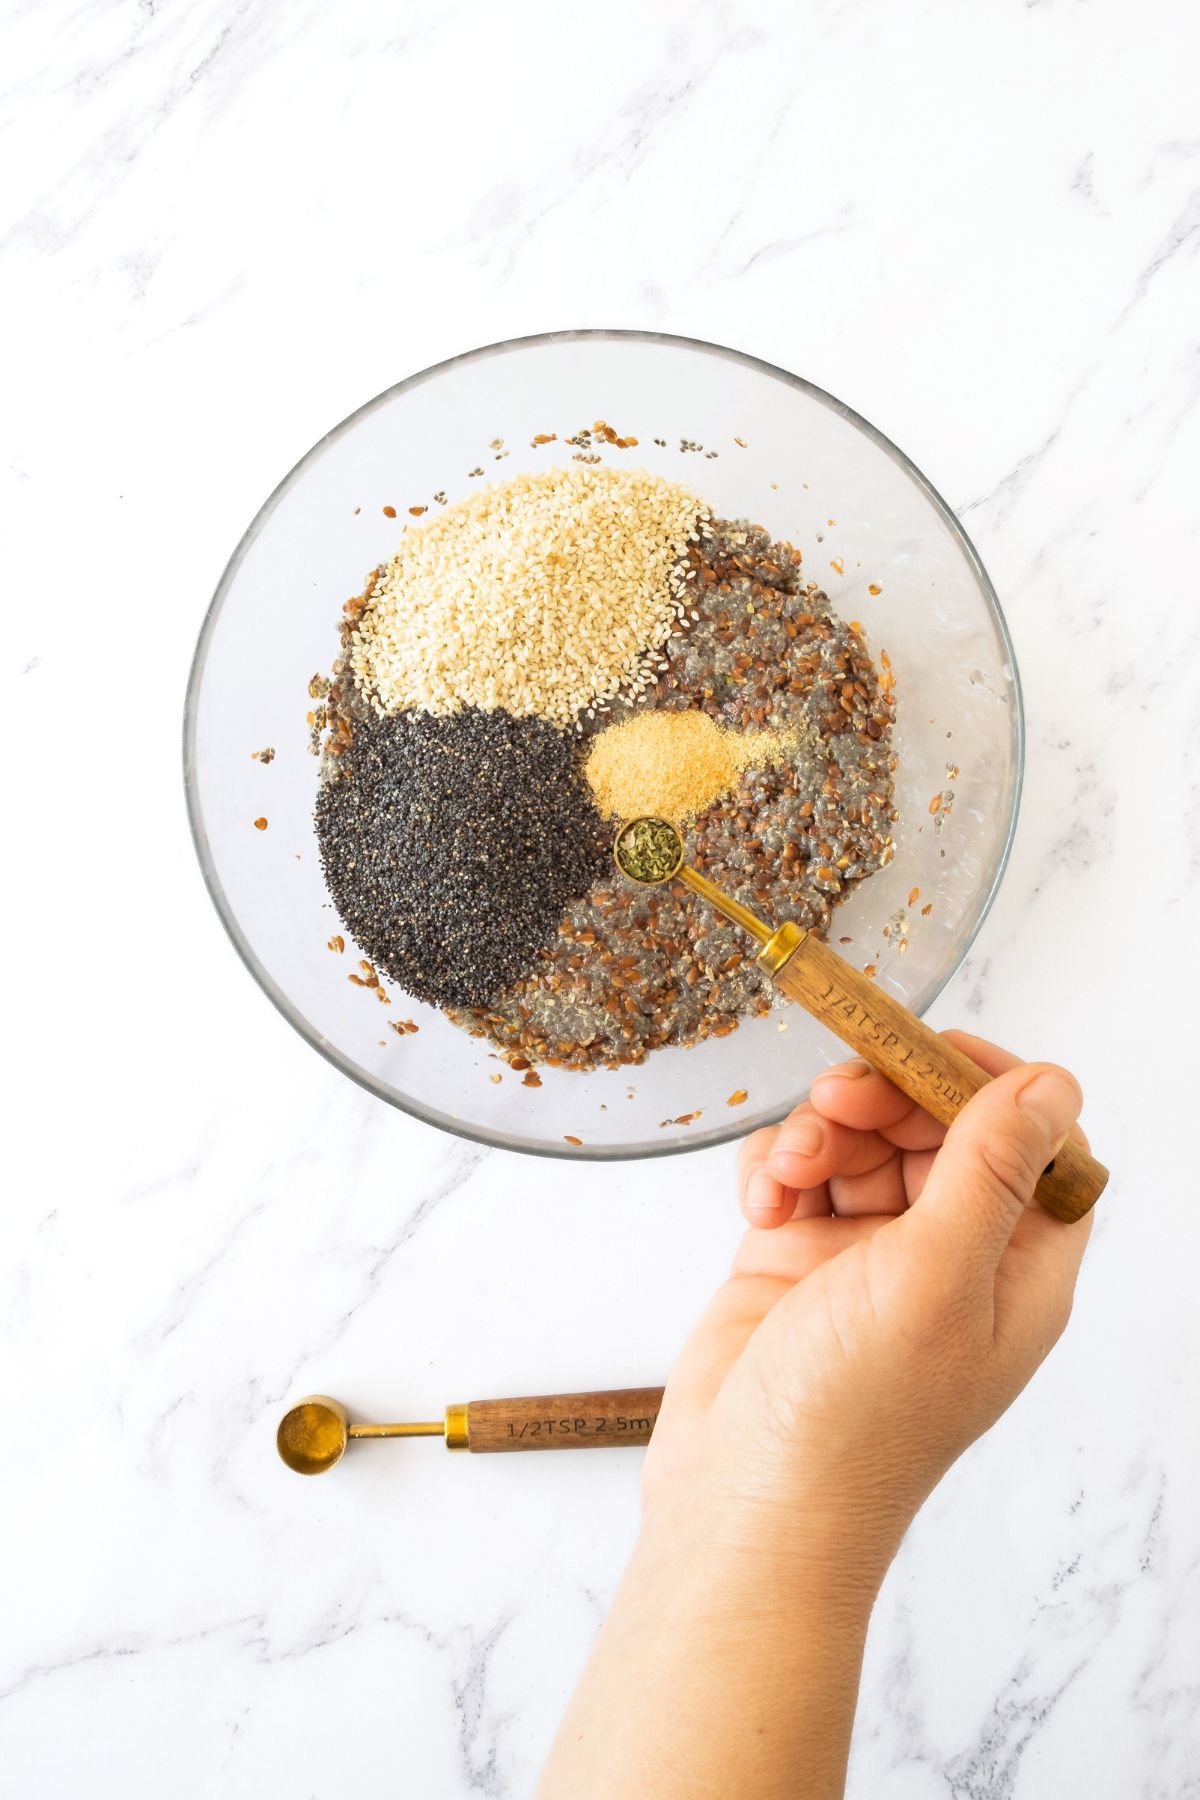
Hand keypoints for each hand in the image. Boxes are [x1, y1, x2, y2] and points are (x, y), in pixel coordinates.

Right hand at [641, 1032, 1092, 1578]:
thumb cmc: (853, 1421)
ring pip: (859, 1143)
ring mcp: (869, 1261)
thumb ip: (990, 1172)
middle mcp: (949, 1259)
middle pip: (937, 1130)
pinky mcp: (797, 1263)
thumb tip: (1053, 1084)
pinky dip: (775, 1173)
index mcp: (1014, 1270)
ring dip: (818, 1136)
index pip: (1034, 1144)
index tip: (928, 1050)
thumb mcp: (935, 1280)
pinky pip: (797, 1177)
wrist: (741, 1506)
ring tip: (788, 1175)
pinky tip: (760, 1206)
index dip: (991, 1086)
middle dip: (885, 1101)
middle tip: (836, 1102)